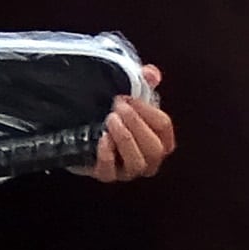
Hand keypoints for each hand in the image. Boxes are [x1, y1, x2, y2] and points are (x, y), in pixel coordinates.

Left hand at [78, 65, 174, 181]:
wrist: (84, 136)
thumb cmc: (114, 118)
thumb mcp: (130, 99)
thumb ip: (144, 83)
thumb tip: (151, 73)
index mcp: (160, 140)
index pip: (164, 126)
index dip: (147, 110)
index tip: (128, 98)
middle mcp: (148, 159)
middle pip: (155, 148)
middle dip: (137, 124)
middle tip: (118, 108)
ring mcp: (127, 171)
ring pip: (137, 162)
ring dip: (125, 139)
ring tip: (110, 120)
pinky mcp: (106, 176)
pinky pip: (110, 172)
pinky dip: (107, 154)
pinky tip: (101, 139)